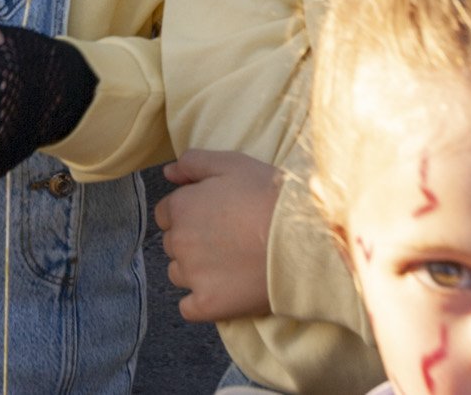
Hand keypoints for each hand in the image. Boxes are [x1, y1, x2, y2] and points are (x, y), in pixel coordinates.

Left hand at [156, 150, 283, 320]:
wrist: (303, 238)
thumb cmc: (269, 196)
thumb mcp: (232, 164)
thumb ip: (194, 163)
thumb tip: (168, 173)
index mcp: (181, 207)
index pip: (167, 214)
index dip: (190, 215)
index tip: (215, 219)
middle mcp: (179, 241)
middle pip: (174, 244)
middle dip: (193, 242)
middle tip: (229, 240)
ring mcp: (192, 275)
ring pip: (179, 274)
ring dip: (197, 271)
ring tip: (232, 265)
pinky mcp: (208, 304)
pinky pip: (189, 308)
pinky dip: (201, 302)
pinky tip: (224, 292)